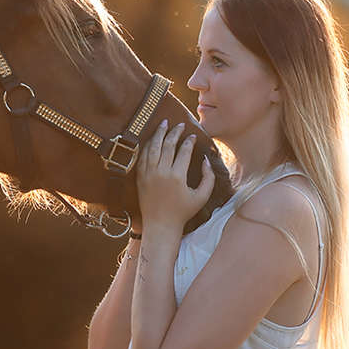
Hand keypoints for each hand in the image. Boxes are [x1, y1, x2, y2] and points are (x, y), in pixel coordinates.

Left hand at [135, 120, 214, 235]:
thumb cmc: (183, 212)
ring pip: (153, 147)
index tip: (192, 136)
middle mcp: (161, 172)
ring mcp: (148, 174)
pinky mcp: (140, 177)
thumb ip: (208, 177)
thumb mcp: (202, 196)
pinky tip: (153, 139)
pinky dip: (148, 145)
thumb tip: (205, 159)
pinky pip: (143, 156)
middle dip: (175, 132)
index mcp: (177, 176)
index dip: (189, 141)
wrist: (160, 224)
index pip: (184, 151)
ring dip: (159, 133)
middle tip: (179, 125)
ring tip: (164, 123)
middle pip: (168, 145)